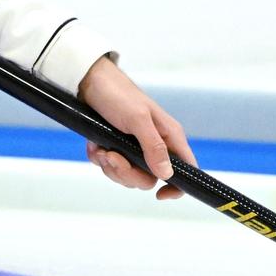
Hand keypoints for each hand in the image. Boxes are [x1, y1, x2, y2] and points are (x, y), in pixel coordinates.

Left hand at [77, 57, 192, 200]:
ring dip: (110, 166)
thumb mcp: (137, 119)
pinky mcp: (116, 147)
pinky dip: (100, 159)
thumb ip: (154, 146)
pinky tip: (94, 145)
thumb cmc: (118, 95)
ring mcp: (134, 148)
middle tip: (111, 156)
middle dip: (126, 173)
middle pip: (149, 179)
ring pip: (127, 175)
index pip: (187, 170)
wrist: (88, 81)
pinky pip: (110, 166)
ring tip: (101, 149)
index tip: (160, 195)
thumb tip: (167, 175)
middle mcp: (155, 145)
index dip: (178, 187)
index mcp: (169, 137)